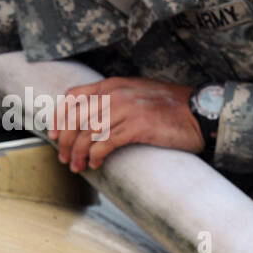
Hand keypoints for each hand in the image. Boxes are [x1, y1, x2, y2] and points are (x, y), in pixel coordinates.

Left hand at [48, 77, 203, 171]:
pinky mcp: (137, 126)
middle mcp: (116, 94)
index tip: (53, 135)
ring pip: (87, 132)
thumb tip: (90, 120)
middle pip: (76, 118)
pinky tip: (95, 164)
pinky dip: (95, 156)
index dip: (59, 117)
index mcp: (113, 84)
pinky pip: (105, 143)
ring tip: (76, 167)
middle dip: (64, 141)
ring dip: (77, 153)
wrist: (199, 112)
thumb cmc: (169, 108)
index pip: (73, 96)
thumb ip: (114, 101)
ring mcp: (126, 109)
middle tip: (63, 158)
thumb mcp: (137, 94)